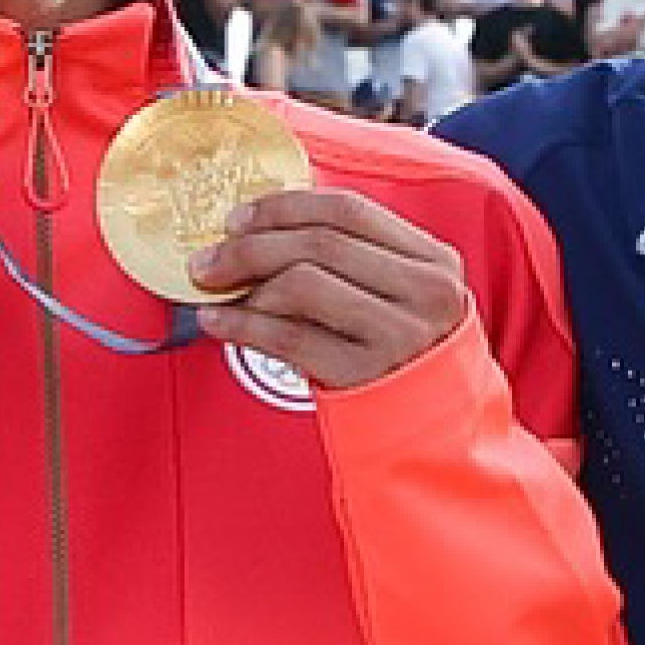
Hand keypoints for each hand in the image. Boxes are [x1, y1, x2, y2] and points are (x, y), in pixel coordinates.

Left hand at [184, 188, 474, 391]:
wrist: (437, 437)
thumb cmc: (404, 361)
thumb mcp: (401, 300)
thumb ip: (352, 262)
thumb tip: (260, 231)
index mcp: (434, 260)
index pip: (348, 210)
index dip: (283, 208)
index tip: (238, 218)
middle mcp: (425, 292)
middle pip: (319, 243)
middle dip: (250, 246)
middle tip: (208, 258)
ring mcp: (399, 334)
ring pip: (302, 283)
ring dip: (245, 284)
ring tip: (216, 293)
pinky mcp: (366, 375)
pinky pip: (289, 338)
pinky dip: (242, 325)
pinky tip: (217, 323)